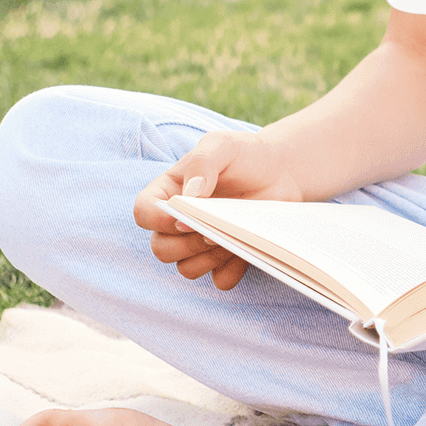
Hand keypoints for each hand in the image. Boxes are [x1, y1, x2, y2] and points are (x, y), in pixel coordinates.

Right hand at [133, 129, 304, 290]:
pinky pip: (219, 280)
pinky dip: (231, 269)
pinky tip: (244, 249)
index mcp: (170, 191)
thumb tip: (188, 197)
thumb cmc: (246, 154)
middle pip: (161, 249)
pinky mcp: (226, 258)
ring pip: (186, 268)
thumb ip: (201, 164)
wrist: (282, 169)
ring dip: (207, 258)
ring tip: (231, 236)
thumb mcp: (222, 145)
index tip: (184, 217)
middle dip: (185, 243)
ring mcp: (202, 243)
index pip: (144, 213)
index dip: (157, 220)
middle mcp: (180, 221)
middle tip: (214, 228)